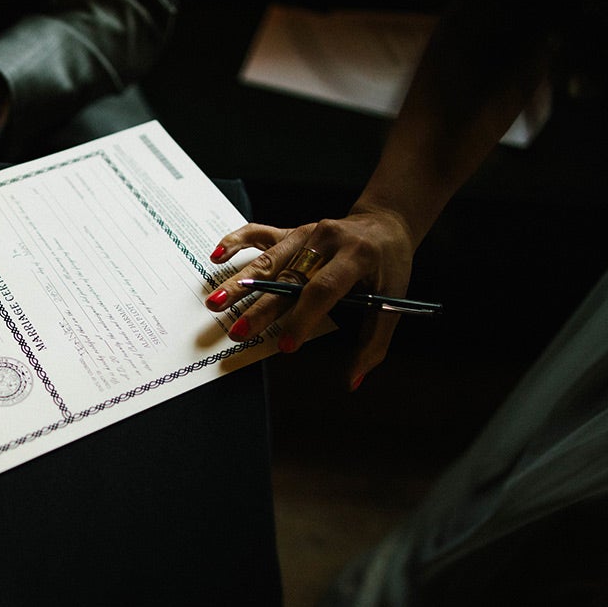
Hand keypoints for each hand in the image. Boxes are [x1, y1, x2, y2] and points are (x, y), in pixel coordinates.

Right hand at [204, 207, 415, 389]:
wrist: (384, 225)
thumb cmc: (388, 267)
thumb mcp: (391, 302)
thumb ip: (373, 344)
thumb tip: (352, 381)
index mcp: (357, 256)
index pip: (324, 288)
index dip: (304, 318)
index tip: (287, 345)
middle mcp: (328, 240)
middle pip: (288, 276)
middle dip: (261, 307)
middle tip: (239, 331)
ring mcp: (306, 232)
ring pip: (268, 260)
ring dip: (239, 282)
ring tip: (216, 302)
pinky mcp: (292, 230)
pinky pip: (258, 233)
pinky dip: (235, 242)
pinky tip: (216, 256)